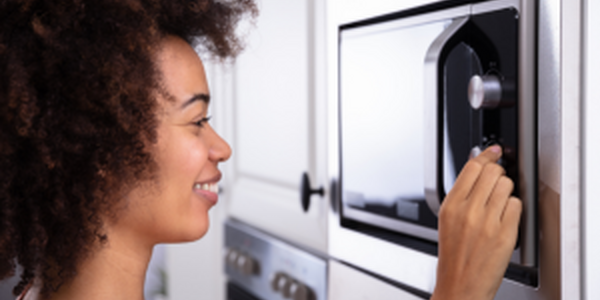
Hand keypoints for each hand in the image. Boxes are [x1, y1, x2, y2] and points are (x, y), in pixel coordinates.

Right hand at [431, 145, 521, 299]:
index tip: (494, 151)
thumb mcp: (448, 220)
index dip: (487, 156)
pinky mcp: (504, 234)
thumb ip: (462, 194)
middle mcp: (468, 211)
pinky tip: (506, 218)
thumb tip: (477, 168)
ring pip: (507, 186)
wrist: (460, 285)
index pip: (472, 167)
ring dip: (508, 192)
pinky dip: (515, 209)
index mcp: (450, 205)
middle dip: (499, 173)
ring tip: (500, 205)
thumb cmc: (454, 255)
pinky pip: (517, 206)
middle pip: (492, 172)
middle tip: (498, 180)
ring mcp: (487, 222)